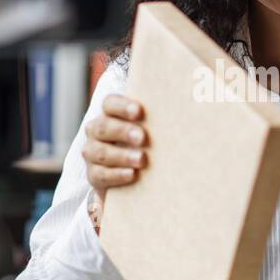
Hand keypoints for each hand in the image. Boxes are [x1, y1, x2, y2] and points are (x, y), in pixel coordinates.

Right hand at [81, 95, 147, 223]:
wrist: (127, 172)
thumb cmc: (144, 142)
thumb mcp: (149, 128)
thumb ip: (157, 119)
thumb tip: (186, 108)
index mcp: (109, 114)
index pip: (110, 104)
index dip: (122, 106)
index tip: (139, 111)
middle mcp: (96, 131)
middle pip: (103, 127)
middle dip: (123, 131)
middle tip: (142, 137)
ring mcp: (92, 153)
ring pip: (101, 152)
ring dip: (122, 156)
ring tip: (141, 160)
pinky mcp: (94, 175)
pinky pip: (101, 175)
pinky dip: (116, 175)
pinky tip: (132, 175)